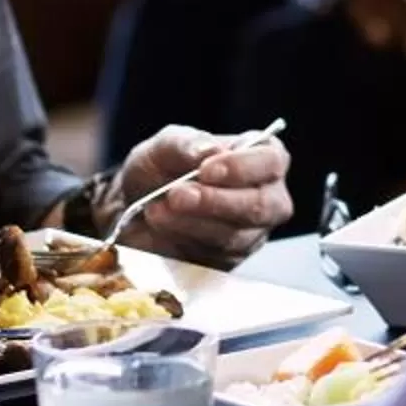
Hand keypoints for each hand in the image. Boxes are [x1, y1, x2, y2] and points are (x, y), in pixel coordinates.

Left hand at [112, 123, 293, 263]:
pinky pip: (214, 258)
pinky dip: (183, 241)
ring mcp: (250, 233)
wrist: (134, 210)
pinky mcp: (229, 261)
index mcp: (258, 156)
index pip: (271, 161)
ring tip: (157, 209)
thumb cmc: (159, 171)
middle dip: (216, 201)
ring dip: (192, 223)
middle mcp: (264, 196)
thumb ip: (185, 144)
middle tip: (178, 195)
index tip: (206, 170)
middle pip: (262, 206)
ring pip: (234, 236)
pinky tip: (162, 227)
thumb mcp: (163, 147)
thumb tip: (209, 151)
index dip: (242, 167)